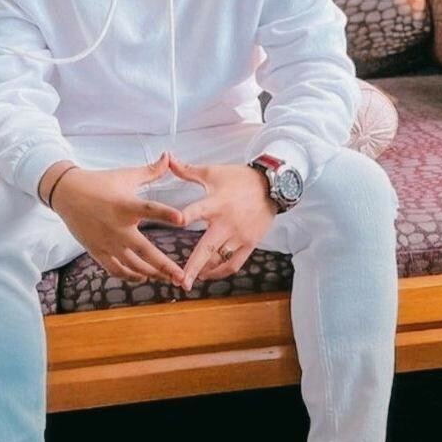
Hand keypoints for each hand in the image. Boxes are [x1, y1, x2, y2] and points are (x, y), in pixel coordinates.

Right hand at [51, 151, 187, 284]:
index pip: (150, 209)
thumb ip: (150, 171)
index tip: (182, 219)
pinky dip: (130, 276)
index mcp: (126, 206)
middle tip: (181, 277)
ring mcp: (107, 242)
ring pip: (132, 265)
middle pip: (145, 251)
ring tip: (168, 279)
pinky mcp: (97, 251)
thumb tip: (169, 156)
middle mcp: (117, 227)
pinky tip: (143, 277)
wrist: (66, 193)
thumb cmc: (99, 182)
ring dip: (151, 273)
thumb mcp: (125, 176)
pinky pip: (116, 269)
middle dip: (165, 266)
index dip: (166, 214)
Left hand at [169, 154, 278, 289]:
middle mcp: (228, 222)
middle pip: (208, 248)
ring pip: (220, 259)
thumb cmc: (240, 179)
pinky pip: (234, 263)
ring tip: (189, 280)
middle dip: (193, 267)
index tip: (175, 223)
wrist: (272, 187)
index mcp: (216, 203)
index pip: (197, 211)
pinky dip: (220, 271)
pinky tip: (208, 275)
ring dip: (204, 271)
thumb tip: (168, 158)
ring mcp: (240, 235)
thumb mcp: (214, 172)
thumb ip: (188, 171)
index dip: (185, 216)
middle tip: (180, 282)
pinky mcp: (250, 243)